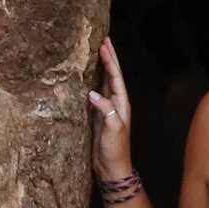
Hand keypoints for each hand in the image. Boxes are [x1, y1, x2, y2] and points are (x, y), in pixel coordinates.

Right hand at [88, 38, 133, 180]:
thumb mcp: (112, 130)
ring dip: (101, 66)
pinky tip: (87, 75)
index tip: (104, 45)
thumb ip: (105, 111)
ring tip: (97, 51)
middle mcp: (115, 103)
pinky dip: (92, 81)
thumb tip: (92, 93)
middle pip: (111, 75)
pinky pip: (95, 92)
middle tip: (103, 39)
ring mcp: (106, 108)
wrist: (112, 168)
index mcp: (121, 104)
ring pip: (103, 81)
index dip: (110, 61)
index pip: (115, 77)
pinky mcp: (98, 115)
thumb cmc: (115, 150)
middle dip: (108, 57)